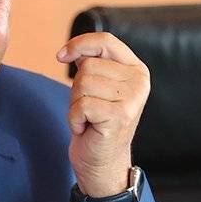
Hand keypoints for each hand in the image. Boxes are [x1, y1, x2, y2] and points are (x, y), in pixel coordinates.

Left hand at [57, 32, 149, 196]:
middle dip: (77, 87)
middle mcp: (139, 82)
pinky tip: (87, 127)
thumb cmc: (96, 119)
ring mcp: (132, 99)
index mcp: (136, 69)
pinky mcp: (119, 116)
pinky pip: (81, 105)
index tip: (61, 56)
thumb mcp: (96, 84)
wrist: (102, 160)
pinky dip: (75, 118)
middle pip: (89, 65)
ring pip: (83, 83)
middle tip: (88, 107)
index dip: (79, 44)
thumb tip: (69, 51)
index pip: (105, 41)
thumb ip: (91, 62)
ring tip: (89, 117)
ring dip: (76, 103)